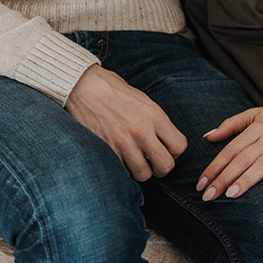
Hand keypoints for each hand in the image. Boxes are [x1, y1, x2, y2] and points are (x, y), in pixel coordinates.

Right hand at [65, 64, 186, 182]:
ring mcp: (123, 143)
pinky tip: (120, 157)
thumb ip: (158, 123)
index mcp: (155, 116)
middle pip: (165, 166)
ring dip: (140, 169)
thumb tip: (168, 144)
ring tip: (134, 158)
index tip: (165, 148)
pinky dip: (123, 169)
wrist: (83, 87)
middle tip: (152, 159)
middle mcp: (141, 131)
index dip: (174, 151)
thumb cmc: (114, 92)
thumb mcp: (144, 102)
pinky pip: (123, 172)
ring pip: (143, 174)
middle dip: (161, 166)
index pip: (179, 147)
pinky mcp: (106, 150)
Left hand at [196, 104, 262, 199]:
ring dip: (247, 179)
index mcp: (256, 128)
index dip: (215, 166)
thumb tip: (207, 136)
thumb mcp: (254, 114)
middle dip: (224, 178)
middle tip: (209, 195)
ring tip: (231, 194)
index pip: (230, 150)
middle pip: (243, 159)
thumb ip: (230, 125)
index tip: (201, 183)